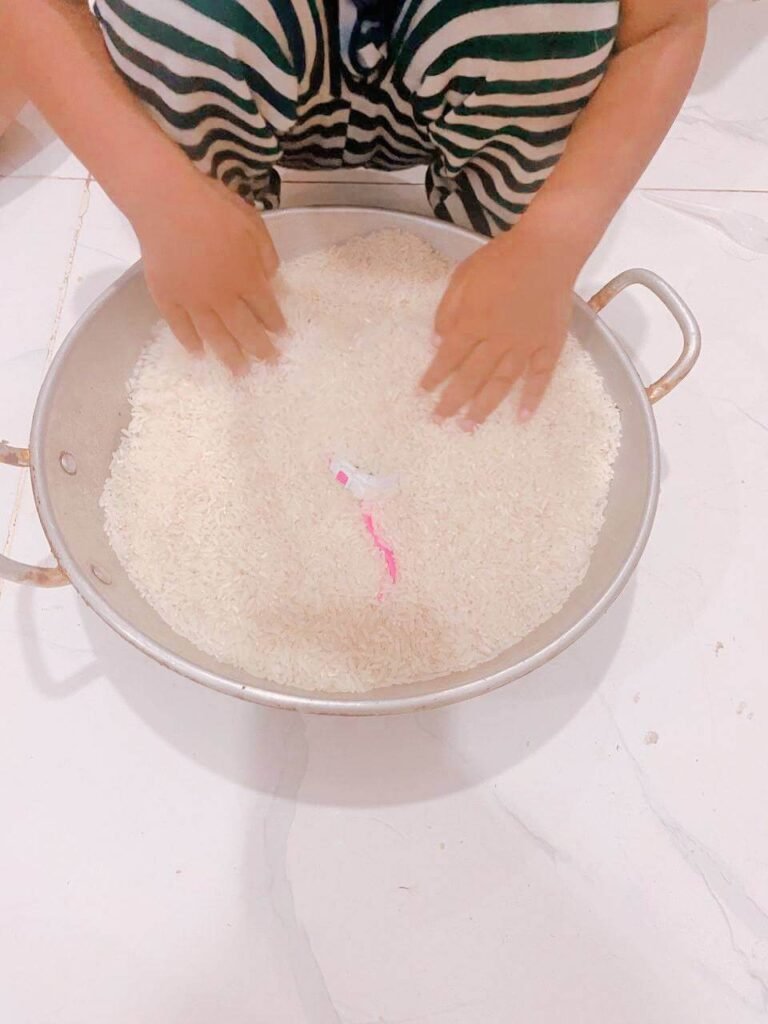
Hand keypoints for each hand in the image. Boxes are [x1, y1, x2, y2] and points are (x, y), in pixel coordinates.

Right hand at [134, 171, 284, 373]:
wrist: (166, 201)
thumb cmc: (213, 206)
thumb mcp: (253, 223)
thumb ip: (266, 254)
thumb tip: (270, 278)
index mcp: (247, 277)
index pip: (267, 309)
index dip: (276, 324)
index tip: (282, 336)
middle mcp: (222, 296)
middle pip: (245, 330)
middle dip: (260, 349)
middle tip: (269, 363)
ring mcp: (193, 300)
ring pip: (215, 336)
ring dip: (229, 356)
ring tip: (240, 373)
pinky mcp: (167, 298)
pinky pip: (180, 327)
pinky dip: (189, 342)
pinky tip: (198, 354)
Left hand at [420, 228, 573, 426]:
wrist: (547, 250)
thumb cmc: (502, 259)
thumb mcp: (462, 277)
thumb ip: (447, 310)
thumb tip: (436, 342)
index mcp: (472, 323)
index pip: (447, 358)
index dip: (433, 377)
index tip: (422, 393)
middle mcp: (496, 341)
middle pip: (470, 378)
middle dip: (452, 401)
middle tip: (440, 420)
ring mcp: (524, 346)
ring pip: (501, 384)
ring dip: (484, 407)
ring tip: (470, 427)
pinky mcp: (549, 345)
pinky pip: (541, 377)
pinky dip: (532, 398)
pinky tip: (523, 416)